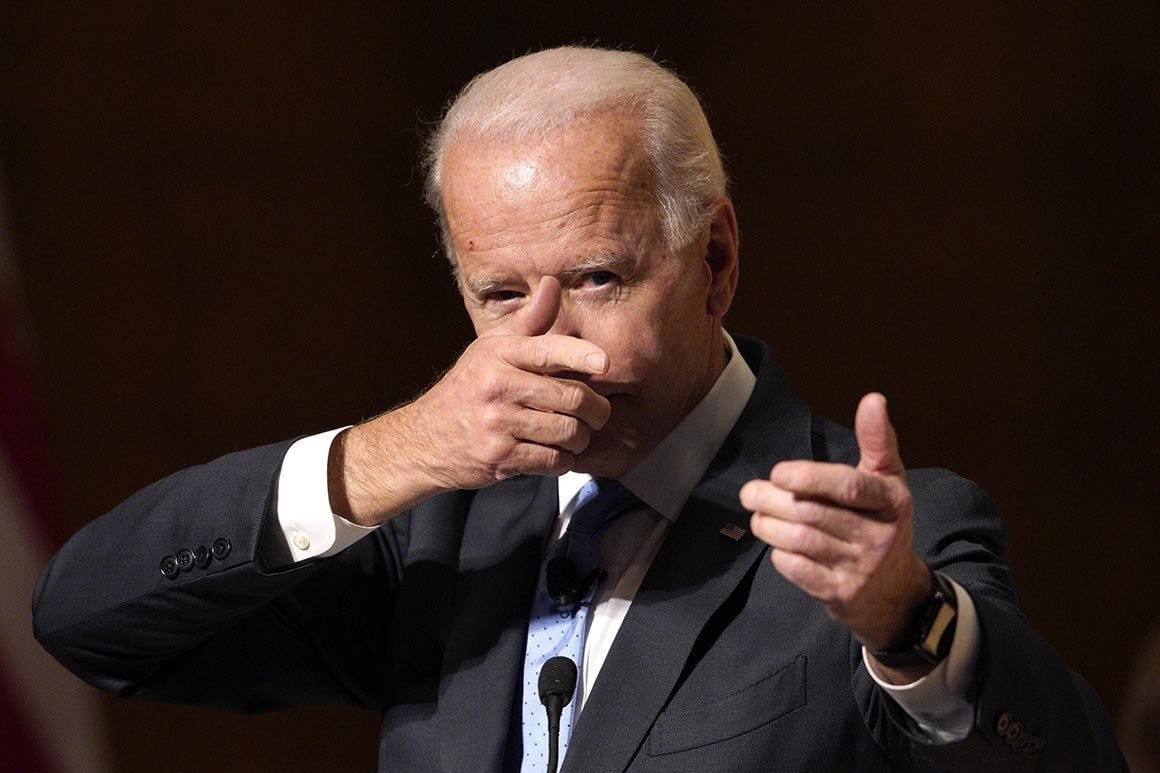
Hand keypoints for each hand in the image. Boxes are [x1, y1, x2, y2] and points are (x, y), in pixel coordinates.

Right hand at [332, 276, 611, 523]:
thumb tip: (552, 282)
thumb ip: (530, 321)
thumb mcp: (492, 348)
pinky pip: (552, 460)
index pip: (547, 349)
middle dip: (596, 409)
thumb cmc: (468, 388)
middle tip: (597, 414)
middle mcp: (497, 385)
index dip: (581, 355)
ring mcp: (497, 422)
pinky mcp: (499, 456)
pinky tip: (555, 454)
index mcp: (499, 353)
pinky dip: (563, 461)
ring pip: (567, 432)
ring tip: (576, 436)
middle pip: (571, 396)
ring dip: (581, 439)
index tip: (604, 363)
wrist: (423, 439)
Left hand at [739, 394, 929, 655]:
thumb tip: (873, 398)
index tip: (779, 472)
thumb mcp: (887, 482)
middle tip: (750, 492)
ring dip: (768, 525)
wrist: (896, 593)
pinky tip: (777, 545)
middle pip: (812, 512)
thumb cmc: (880, 523)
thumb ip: (877, 442)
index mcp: (893, 500)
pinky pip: (796, 569)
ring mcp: (861, 568)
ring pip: (800, 540)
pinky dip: (779, 554)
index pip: (848, 485)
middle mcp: (881, 535)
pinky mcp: (841, 594)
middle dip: (772, 500)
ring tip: (758, 515)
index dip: (810, 477)